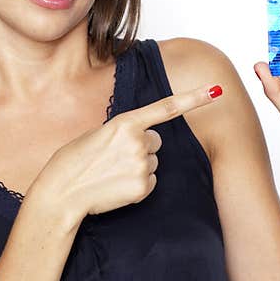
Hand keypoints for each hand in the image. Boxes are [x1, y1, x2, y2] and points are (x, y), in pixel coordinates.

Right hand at [26, 83, 223, 223]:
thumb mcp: (98, 134)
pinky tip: (116, 185)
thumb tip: (146, 140)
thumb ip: (125, 132)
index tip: (216, 90)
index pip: (166, 108)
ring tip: (111, 172)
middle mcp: (138, 142)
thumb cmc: (75, 160)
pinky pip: (150, 182)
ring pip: (153, 162)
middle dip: (141, 147)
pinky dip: (136, 185)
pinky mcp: (142, 188)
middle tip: (114, 157)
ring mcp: (142, 165)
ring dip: (137, 167)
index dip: (193, 98)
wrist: (63, 190)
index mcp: (125, 123)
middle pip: (156, 141)